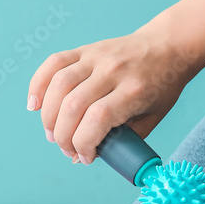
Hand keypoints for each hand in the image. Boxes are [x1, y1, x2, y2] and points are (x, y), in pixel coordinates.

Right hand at [26, 28, 198, 163]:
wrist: (170, 45)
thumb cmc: (162, 87)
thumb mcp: (151, 117)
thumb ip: (120, 139)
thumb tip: (81, 157)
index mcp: (134, 90)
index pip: (97, 119)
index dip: (84, 143)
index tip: (86, 157)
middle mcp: (113, 71)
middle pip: (74, 105)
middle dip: (63, 136)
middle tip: (67, 149)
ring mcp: (97, 57)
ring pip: (59, 85)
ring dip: (49, 116)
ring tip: (52, 133)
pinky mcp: (85, 49)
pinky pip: (53, 64)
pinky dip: (38, 85)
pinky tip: (34, 105)